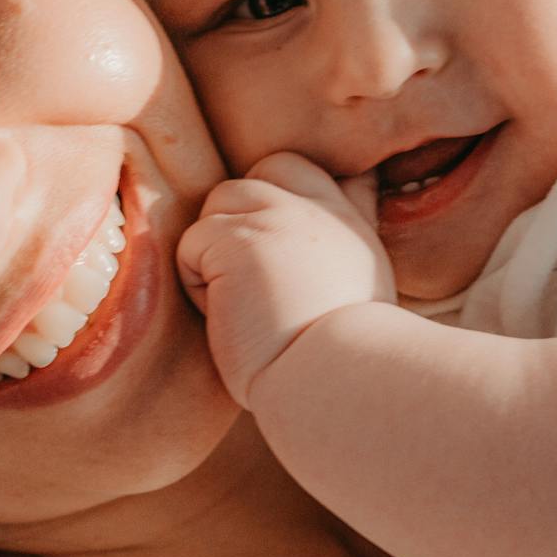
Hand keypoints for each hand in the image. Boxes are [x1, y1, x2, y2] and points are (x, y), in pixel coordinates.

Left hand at [176, 152, 395, 407]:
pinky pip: (192, 243)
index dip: (281, 194)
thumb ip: (343, 243)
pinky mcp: (237, 239)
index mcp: (351, 223)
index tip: (276, 248)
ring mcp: (278, 216)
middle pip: (260, 175)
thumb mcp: (365, 285)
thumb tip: (351, 201)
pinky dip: (197, 284)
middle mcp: (318, 210)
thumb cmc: (345, 360)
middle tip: (250, 279)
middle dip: (242, 217)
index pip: (309, 172)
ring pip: (220, 202)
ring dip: (215, 252)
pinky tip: (228, 316)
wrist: (335, 383)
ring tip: (242, 305)